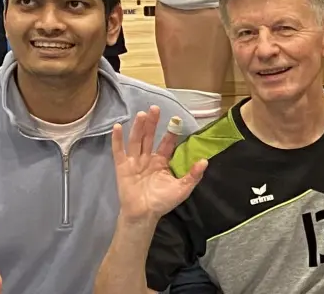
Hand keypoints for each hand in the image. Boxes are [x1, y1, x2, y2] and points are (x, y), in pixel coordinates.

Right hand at [109, 106, 206, 226]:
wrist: (143, 215)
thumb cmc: (162, 202)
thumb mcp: (182, 189)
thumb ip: (193, 175)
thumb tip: (205, 161)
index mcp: (162, 161)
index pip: (167, 143)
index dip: (171, 132)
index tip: (175, 119)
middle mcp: (148, 158)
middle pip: (149, 137)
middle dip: (152, 123)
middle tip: (155, 108)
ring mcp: (134, 161)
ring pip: (136, 140)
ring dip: (138, 127)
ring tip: (142, 114)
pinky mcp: (122, 167)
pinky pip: (119, 152)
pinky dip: (117, 140)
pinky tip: (117, 127)